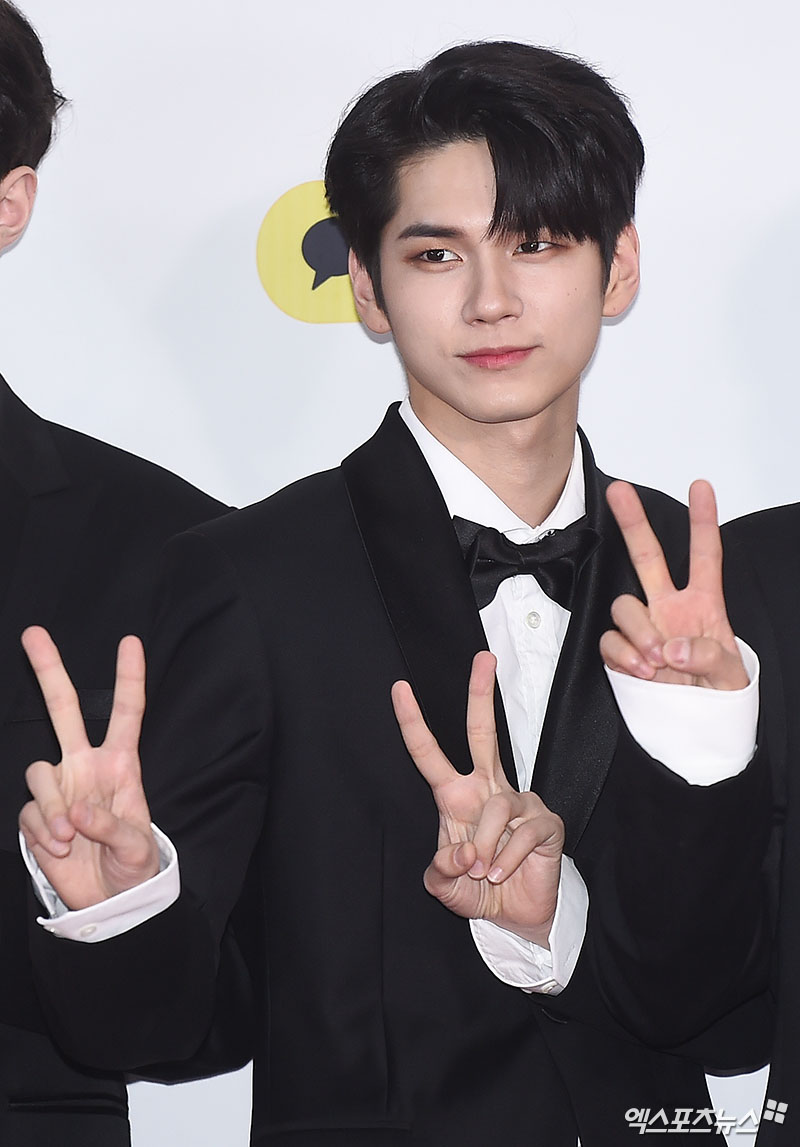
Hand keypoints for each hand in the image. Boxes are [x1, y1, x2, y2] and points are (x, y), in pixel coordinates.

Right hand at [18, 626, 158, 909]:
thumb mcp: (136, 847)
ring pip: (37, 771)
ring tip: (70, 837)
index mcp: (120, 764)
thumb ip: (111, 827)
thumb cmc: (134, 865)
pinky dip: (41, 832)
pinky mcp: (38, 816)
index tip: (131, 642)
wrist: (110, 900)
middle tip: (33, 632)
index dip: (129, 678)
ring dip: (50, 807)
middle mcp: (86, 766)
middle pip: (63, 709)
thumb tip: (76, 813)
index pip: (126, 713)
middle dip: (48, 670)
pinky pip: (28, 812)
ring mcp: (59, 788)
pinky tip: (59, 849)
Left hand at [391, 651, 563, 946]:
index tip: (399, 689)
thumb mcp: (445, 884)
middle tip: (482, 657)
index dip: (413, 722)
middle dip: (481, 694)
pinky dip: (506, 859)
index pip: (430, 753)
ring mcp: (520, 801)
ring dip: (484, 846)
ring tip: (483, 872)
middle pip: (483, 733)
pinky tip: (502, 874)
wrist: (517, 917)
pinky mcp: (546, 822)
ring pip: (495, 808)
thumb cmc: (478, 889)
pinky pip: (522, 832)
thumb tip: (460, 852)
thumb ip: (440, 870)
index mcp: (457, 796)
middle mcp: (488, 789)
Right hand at [600, 480, 746, 689]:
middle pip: (647, 556)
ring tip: (656, 660)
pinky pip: (610, 642)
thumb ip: (708, 657)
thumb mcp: (730, 677)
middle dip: (632, 521)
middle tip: (618, 490)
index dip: (704, 521)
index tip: (701, 487)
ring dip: (638, 630)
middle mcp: (669, 608)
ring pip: (624, 605)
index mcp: (704, 605)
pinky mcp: (622, 652)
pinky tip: (642, 671)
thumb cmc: (718, 697)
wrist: (694, 730)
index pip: (705, 556)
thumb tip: (673, 647)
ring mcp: (644, 629)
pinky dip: (623, 655)